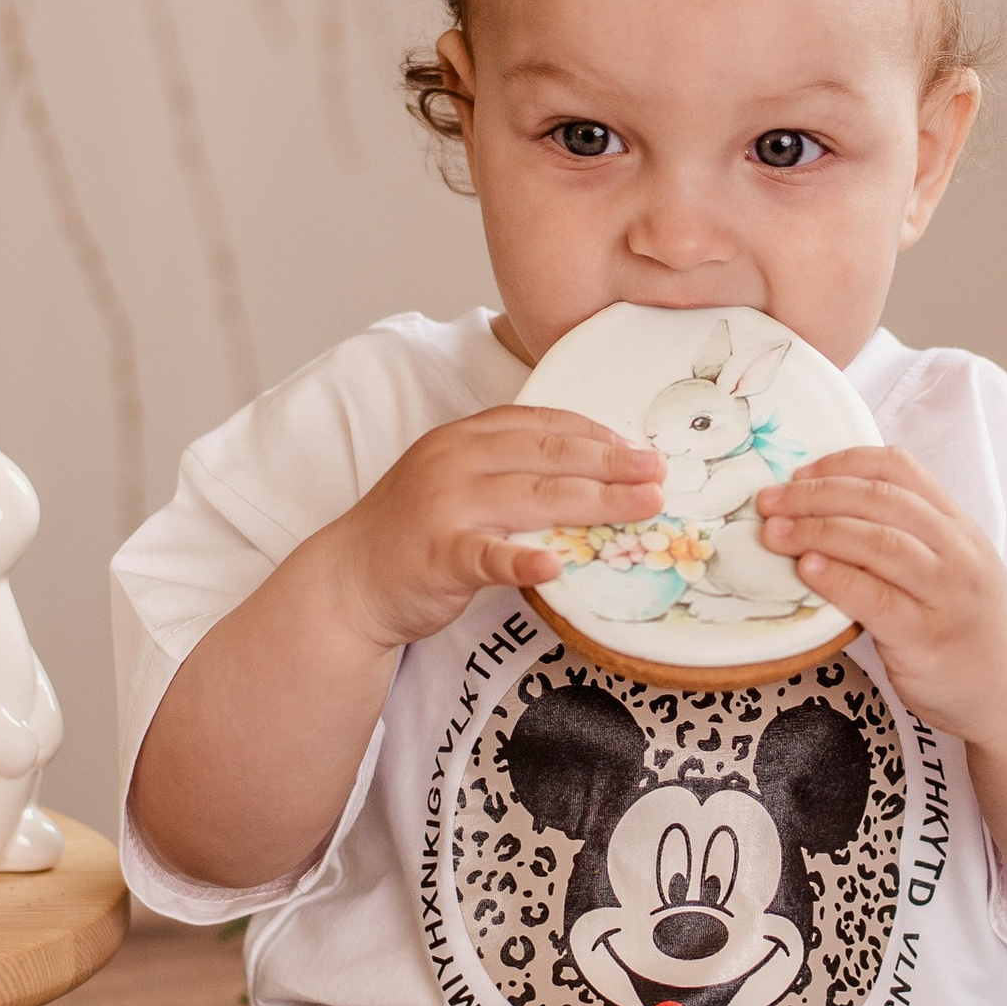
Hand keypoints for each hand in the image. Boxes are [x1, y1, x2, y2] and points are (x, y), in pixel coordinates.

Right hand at [330, 407, 663, 651]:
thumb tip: (589, 475)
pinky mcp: (439, 555)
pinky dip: (522, 562)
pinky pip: (488, 556)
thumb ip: (510, 470)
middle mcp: (455, 461)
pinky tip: (557, 568)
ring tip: (642, 508)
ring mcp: (446, 506)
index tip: (638, 447)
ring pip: (533, 498)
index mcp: (465, 437)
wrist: (349, 581)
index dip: (596, 434)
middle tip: (657, 473)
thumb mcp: (458, 481)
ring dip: (596, 502)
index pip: (542, 424)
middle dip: (611, 463)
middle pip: (549, 455)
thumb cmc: (414, 532)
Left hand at [755, 445, 1006, 737]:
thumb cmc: (968, 622)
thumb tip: (821, 509)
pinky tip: (807, 570)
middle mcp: (955, 550)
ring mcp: (944, 593)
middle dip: (815, 494)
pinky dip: (837, 578)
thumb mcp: (950, 563)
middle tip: (770, 500)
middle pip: (880, 500)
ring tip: (776, 533)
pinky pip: (875, 599)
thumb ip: (904, 535)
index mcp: (955, 523)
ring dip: (817, 531)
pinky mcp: (927, 636)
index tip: (800, 472)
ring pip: (878, 542)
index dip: (843, 462)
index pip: (899, 468)